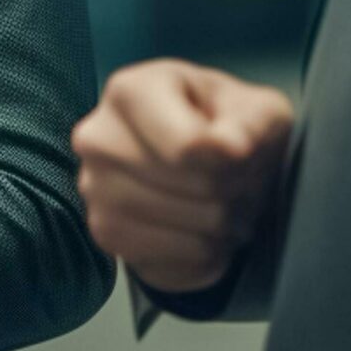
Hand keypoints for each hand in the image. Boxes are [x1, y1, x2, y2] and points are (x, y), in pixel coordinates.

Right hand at [72, 59, 294, 294]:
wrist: (201, 163)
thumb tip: (230, 148)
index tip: (243, 153)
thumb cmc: (222, 127)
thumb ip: (254, 121)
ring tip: (223, 204)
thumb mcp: (257, 108)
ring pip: (185, 227)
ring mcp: (94, 187)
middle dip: (233, 190)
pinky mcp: (104, 231)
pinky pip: (170, 260)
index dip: (235, 161)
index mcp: (131, 91)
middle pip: (194, 186)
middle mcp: (98, 136)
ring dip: (222, 225)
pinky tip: (201, 228)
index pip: (189, 147)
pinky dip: (201, 252)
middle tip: (238, 179)